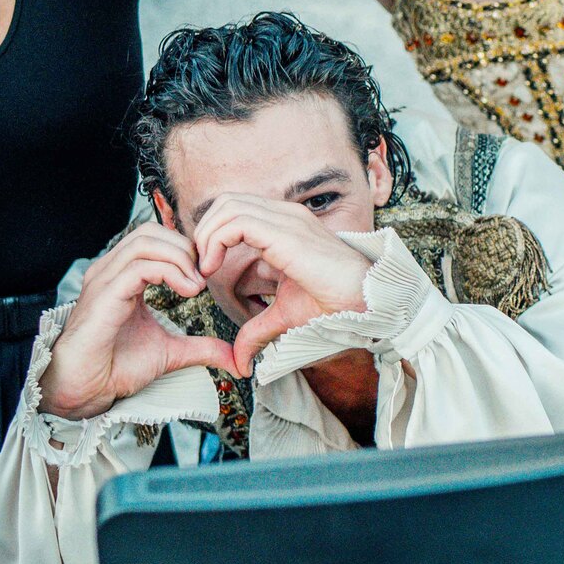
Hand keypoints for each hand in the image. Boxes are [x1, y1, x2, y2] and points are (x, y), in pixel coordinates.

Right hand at [38, 224, 236, 419]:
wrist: (85, 389)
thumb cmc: (115, 367)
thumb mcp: (169, 352)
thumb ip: (200, 347)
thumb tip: (234, 359)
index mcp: (122, 276)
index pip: (154, 239)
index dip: (185, 250)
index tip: (205, 276)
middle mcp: (110, 271)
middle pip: (150, 232)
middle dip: (185, 248)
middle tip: (204, 278)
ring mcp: (104, 280)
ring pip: (145, 242)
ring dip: (180, 258)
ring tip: (197, 287)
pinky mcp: (104, 295)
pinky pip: (139, 266)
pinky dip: (170, 272)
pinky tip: (187, 292)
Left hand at [190, 194, 372, 376]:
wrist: (363, 302)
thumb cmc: (334, 304)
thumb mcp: (283, 318)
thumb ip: (257, 331)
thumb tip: (241, 361)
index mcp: (283, 226)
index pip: (235, 211)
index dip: (212, 235)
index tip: (205, 270)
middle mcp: (283, 216)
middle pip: (226, 202)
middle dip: (203, 231)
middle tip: (200, 266)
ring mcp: (285, 219)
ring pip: (227, 206)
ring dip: (206, 236)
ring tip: (205, 269)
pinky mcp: (285, 233)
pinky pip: (236, 221)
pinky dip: (215, 241)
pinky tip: (214, 269)